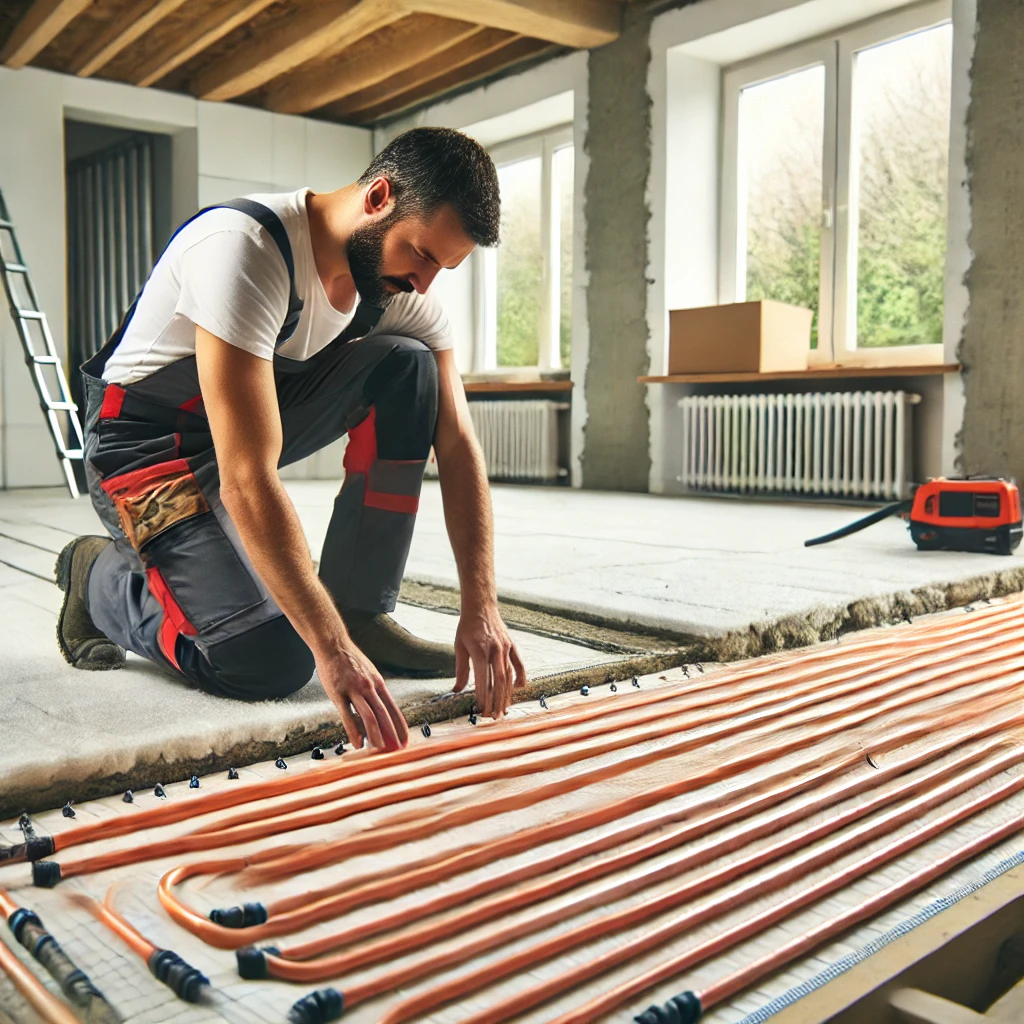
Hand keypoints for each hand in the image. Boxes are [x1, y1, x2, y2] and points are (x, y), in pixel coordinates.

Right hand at [316, 643, 408, 751]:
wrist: (333, 645)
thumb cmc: (350, 661)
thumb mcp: (368, 673)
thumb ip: (373, 691)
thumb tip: (379, 711)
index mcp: (378, 683)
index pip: (393, 708)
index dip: (400, 725)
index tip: (405, 739)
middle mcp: (369, 687)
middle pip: (384, 714)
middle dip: (392, 734)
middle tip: (397, 750)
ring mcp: (354, 690)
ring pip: (369, 716)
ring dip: (376, 736)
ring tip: (379, 750)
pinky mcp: (338, 693)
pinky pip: (347, 716)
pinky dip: (353, 731)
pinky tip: (356, 743)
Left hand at [453, 604, 526, 718]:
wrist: (481, 606)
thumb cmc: (467, 627)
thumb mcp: (459, 647)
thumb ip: (461, 670)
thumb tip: (457, 690)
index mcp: (480, 650)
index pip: (483, 679)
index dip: (483, 696)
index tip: (481, 709)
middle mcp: (495, 650)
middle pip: (498, 680)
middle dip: (497, 701)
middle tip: (494, 716)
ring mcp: (505, 647)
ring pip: (509, 675)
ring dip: (507, 694)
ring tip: (504, 709)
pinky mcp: (512, 645)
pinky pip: (519, 664)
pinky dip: (520, 677)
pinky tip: (518, 689)